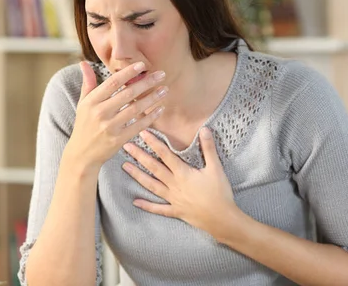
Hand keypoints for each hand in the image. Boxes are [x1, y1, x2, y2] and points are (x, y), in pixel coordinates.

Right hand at [66, 61, 167, 167]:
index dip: (128, 72)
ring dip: (152, 98)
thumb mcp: (82, 104)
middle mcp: (100, 112)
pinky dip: (150, 117)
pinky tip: (160, 109)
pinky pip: (138, 125)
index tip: (142, 65)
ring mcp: (110, 127)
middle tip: (161, 74)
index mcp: (91, 101)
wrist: (82, 154)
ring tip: (164, 90)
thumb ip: (87, 83)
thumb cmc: (84, 125)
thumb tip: (83, 63)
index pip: (112, 82)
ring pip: (135, 109)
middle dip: (146, 82)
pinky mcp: (118, 139)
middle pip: (127, 93)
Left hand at [122, 127, 240, 239]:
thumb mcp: (216, 168)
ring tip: (125, 167)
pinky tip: (135, 202)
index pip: (165, 154)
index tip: (142, 133)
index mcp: (183, 173)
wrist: (222, 219)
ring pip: (152, 185)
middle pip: (153, 168)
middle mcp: (174, 185)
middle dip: (139, 156)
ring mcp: (173, 199)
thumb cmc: (220, 193)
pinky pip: (159, 209)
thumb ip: (208, 148)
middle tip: (126, 146)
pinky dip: (147, 206)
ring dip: (138, 176)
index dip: (153, 143)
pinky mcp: (176, 211)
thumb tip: (204, 129)